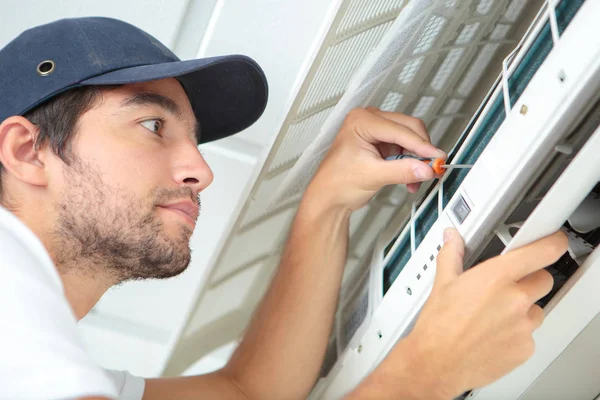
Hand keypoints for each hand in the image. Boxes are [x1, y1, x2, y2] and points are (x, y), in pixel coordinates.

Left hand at [306, 107, 445, 212]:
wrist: (328, 198)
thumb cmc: (337, 183)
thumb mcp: (373, 176)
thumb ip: (402, 171)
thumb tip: (426, 168)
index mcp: (361, 121)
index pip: (400, 129)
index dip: (421, 145)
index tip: (438, 157)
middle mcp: (368, 120)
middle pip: (408, 128)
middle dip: (421, 150)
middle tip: (434, 166)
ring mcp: (376, 131)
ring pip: (409, 138)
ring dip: (417, 158)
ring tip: (416, 178)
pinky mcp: (381, 143)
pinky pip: (405, 148)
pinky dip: (410, 162)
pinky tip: (410, 177)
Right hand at [385, 228, 567, 398]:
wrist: (436, 363)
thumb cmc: (438, 326)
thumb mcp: (442, 283)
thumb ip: (452, 255)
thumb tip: (452, 239)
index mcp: (496, 277)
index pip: (542, 252)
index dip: (552, 243)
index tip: (553, 241)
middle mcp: (515, 300)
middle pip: (543, 279)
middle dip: (529, 279)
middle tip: (507, 286)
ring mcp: (523, 326)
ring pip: (537, 309)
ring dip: (523, 309)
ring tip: (494, 316)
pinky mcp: (525, 348)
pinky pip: (529, 335)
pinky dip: (516, 334)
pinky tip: (493, 334)